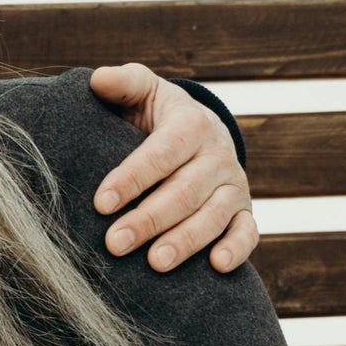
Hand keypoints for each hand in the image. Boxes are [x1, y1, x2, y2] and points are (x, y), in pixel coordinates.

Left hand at [88, 64, 259, 273]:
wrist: (201, 132)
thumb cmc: (158, 115)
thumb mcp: (143, 92)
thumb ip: (123, 84)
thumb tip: (97, 79)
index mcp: (191, 124)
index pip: (161, 154)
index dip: (132, 178)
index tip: (100, 203)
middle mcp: (217, 155)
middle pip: (184, 191)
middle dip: (149, 220)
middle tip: (115, 244)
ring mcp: (234, 185)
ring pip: (213, 216)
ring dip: (186, 241)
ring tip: (155, 263)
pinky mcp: (244, 211)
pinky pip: (247, 232)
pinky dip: (236, 249)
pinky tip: (215, 266)